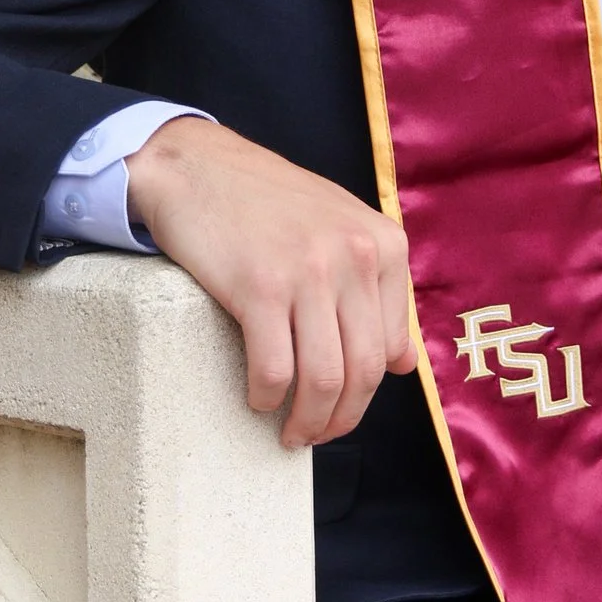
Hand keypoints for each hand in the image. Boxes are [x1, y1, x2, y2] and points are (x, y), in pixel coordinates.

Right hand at [125, 117, 415, 449]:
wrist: (197, 166)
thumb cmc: (267, 202)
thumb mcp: (341, 230)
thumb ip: (378, 291)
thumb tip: (404, 364)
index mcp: (386, 245)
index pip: (390, 348)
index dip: (367, 392)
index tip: (342, 407)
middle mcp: (356, 256)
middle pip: (362, 371)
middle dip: (341, 419)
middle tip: (316, 435)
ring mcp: (309, 271)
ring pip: (323, 379)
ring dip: (307, 422)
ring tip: (290, 433)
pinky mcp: (259, 287)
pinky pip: (274, 369)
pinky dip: (266, 397)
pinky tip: (258, 399)